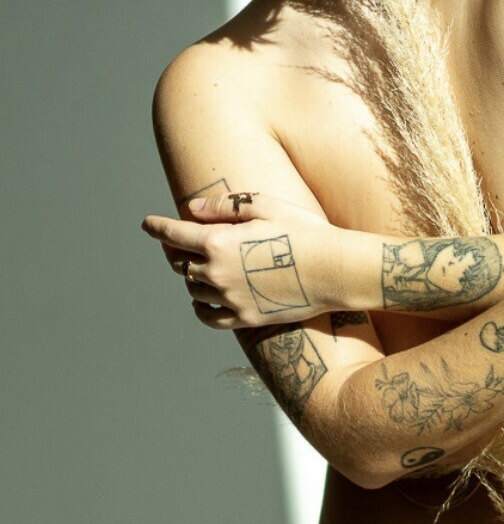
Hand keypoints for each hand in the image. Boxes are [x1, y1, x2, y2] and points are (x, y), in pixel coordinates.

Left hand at [141, 193, 337, 329]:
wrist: (336, 270)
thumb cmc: (306, 231)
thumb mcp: (268, 206)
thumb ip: (225, 206)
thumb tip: (193, 210)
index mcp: (218, 241)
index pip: (174, 234)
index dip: (157, 227)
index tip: (147, 223)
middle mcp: (217, 272)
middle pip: (180, 263)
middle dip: (177, 250)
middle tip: (181, 243)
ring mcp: (230, 298)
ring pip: (192, 288)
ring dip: (191, 276)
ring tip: (201, 267)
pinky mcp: (244, 317)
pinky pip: (208, 316)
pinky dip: (199, 306)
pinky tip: (202, 299)